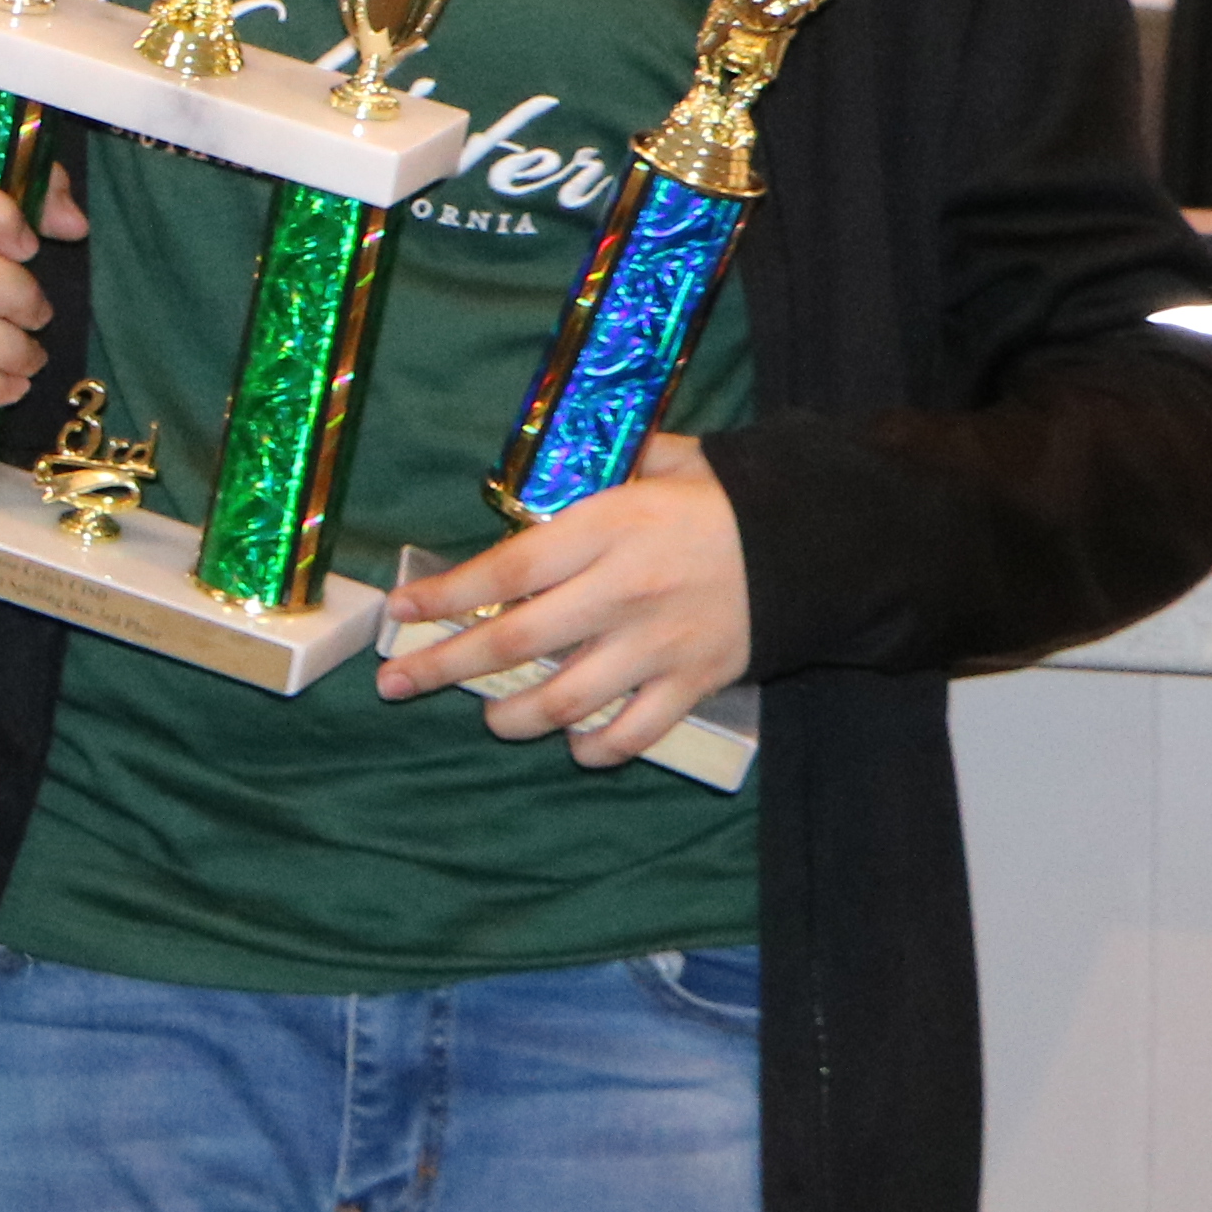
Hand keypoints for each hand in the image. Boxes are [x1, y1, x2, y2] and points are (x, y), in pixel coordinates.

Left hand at [379, 439, 751, 769]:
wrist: (816, 541)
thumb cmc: (723, 500)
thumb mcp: (660, 462)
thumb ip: (597, 466)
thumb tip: (539, 465)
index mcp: (607, 529)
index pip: (506, 568)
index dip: (445, 594)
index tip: (399, 612)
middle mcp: (623, 591)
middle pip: (517, 640)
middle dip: (445, 667)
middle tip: (396, 685)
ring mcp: (657, 644)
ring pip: (566, 699)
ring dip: (515, 718)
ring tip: (491, 720)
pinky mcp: (693, 682)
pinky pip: (634, 732)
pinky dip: (598, 748)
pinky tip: (575, 745)